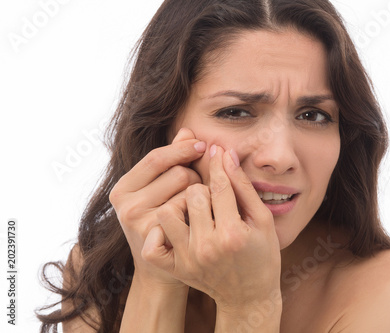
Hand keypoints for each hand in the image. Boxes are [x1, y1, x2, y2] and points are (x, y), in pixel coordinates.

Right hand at [109, 128, 205, 287]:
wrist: (162, 268)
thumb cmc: (164, 222)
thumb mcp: (160, 190)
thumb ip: (172, 160)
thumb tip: (187, 130)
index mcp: (122, 188)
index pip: (157, 158)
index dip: (182, 149)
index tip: (202, 144)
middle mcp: (125, 205)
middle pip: (179, 173)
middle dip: (194, 179)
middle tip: (192, 193)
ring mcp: (139, 224)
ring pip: (190, 191)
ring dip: (200, 196)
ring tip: (193, 210)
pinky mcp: (157, 238)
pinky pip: (193, 212)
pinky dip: (201, 214)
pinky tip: (195, 224)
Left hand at [142, 145, 281, 309]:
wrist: (249, 297)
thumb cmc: (262, 255)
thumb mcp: (263, 220)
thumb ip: (243, 187)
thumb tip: (225, 155)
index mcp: (233, 233)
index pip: (219, 185)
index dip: (218, 163)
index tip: (215, 150)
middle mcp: (207, 246)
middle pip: (193, 193)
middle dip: (203, 186)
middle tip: (212, 193)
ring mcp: (189, 259)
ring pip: (169, 211)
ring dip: (181, 204)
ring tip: (194, 210)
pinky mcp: (177, 268)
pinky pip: (155, 242)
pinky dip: (162, 231)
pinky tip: (178, 227)